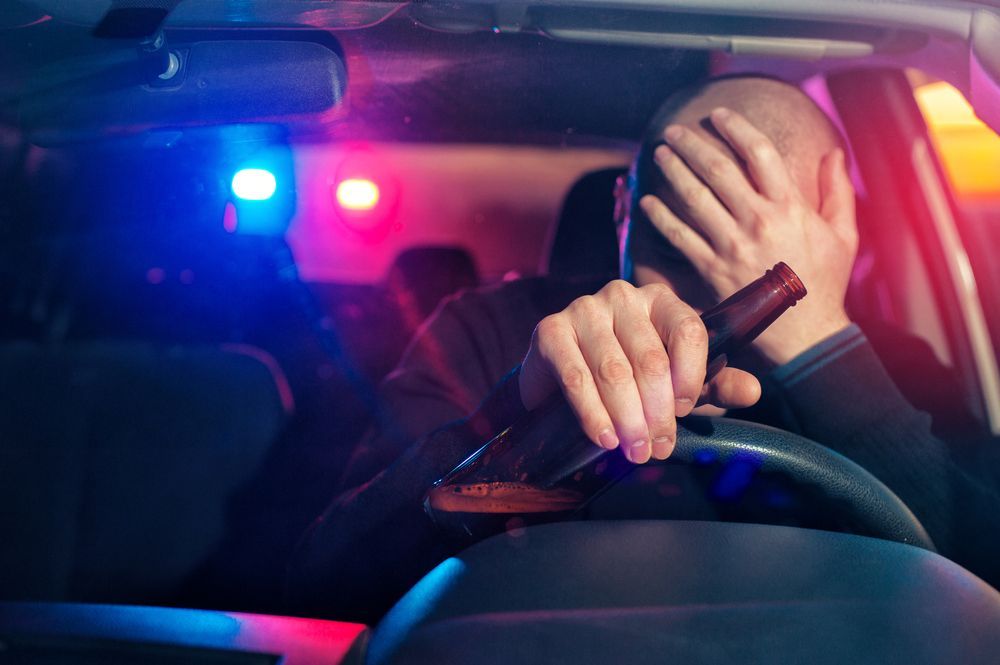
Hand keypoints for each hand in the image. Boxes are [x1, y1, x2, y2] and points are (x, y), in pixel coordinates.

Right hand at [519, 280, 760, 463]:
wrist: (561, 383)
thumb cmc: (629, 380)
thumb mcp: (677, 384)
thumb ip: (716, 385)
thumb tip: (753, 392)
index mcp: (661, 302)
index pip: (687, 329)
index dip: (691, 375)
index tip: (685, 411)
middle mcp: (623, 296)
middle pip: (650, 358)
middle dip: (657, 413)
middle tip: (657, 449)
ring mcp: (584, 310)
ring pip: (613, 371)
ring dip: (627, 419)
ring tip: (634, 452)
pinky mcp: (550, 330)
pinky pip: (576, 376)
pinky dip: (592, 413)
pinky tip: (603, 437)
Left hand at [639, 107, 857, 364]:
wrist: (805, 334)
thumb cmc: (825, 282)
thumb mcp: (843, 235)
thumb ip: (836, 191)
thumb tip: (834, 152)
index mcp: (790, 208)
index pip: (759, 153)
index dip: (735, 128)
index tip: (718, 115)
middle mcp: (758, 222)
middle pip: (718, 170)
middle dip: (693, 145)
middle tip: (674, 130)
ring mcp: (732, 246)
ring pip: (695, 199)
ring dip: (673, 172)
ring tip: (659, 154)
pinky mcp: (712, 270)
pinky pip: (680, 238)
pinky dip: (661, 218)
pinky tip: (647, 202)